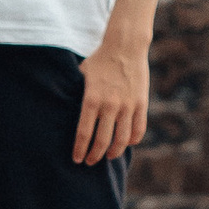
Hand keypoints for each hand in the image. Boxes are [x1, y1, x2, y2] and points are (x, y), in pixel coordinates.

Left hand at [74, 30, 150, 166]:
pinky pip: (138, 130)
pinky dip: (132, 141)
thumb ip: (78, 94)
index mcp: (92, 99)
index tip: (77, 159)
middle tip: (90, 162)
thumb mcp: (82, 75)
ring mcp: (128, 105)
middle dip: (94, 156)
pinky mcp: (141, 103)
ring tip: (108, 156)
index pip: (84, 133)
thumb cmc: (100, 60)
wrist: (125, 46)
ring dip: (114, 153)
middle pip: (102, 141)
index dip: (80, 150)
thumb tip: (66, 108)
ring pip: (122, 140)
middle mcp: (110, 105)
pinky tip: (126, 143)